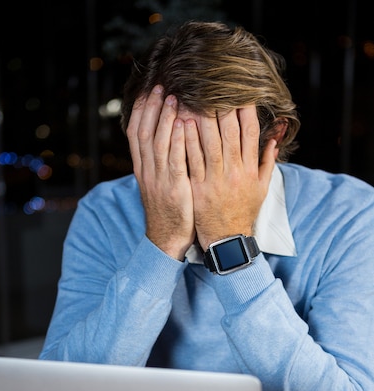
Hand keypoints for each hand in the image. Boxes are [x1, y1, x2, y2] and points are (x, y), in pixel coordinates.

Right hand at [126, 85, 195, 260]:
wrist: (166, 239)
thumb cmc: (167, 210)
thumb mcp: (158, 184)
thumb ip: (159, 162)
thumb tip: (164, 138)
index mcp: (142, 169)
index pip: (135, 134)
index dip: (141, 110)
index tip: (147, 91)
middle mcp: (147, 171)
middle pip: (144, 133)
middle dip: (151, 107)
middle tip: (159, 86)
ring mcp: (159, 180)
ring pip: (157, 143)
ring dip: (165, 118)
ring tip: (173, 97)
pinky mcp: (174, 189)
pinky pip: (174, 160)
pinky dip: (178, 141)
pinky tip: (184, 124)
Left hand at [184, 106, 277, 249]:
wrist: (227, 240)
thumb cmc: (243, 212)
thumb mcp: (261, 189)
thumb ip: (267, 162)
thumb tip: (274, 138)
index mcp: (250, 170)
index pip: (250, 133)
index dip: (246, 110)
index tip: (241, 92)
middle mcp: (234, 172)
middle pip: (230, 133)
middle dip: (223, 107)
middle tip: (215, 85)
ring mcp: (216, 180)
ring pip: (210, 143)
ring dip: (203, 118)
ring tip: (196, 96)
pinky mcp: (199, 188)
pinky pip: (192, 160)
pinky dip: (188, 141)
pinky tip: (182, 123)